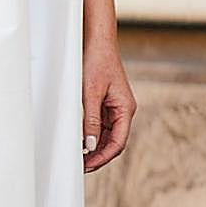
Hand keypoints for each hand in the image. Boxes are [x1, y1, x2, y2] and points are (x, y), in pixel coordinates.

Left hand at [82, 38, 136, 172]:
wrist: (96, 39)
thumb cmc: (96, 61)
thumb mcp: (90, 93)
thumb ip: (91, 120)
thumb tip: (91, 146)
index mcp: (125, 109)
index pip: (118, 142)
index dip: (103, 157)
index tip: (88, 166)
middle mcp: (123, 110)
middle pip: (114, 141)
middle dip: (99, 155)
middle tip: (81, 166)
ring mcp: (115, 106)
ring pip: (108, 134)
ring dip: (95, 146)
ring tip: (79, 157)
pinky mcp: (106, 101)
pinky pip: (101, 124)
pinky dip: (93, 134)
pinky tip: (81, 140)